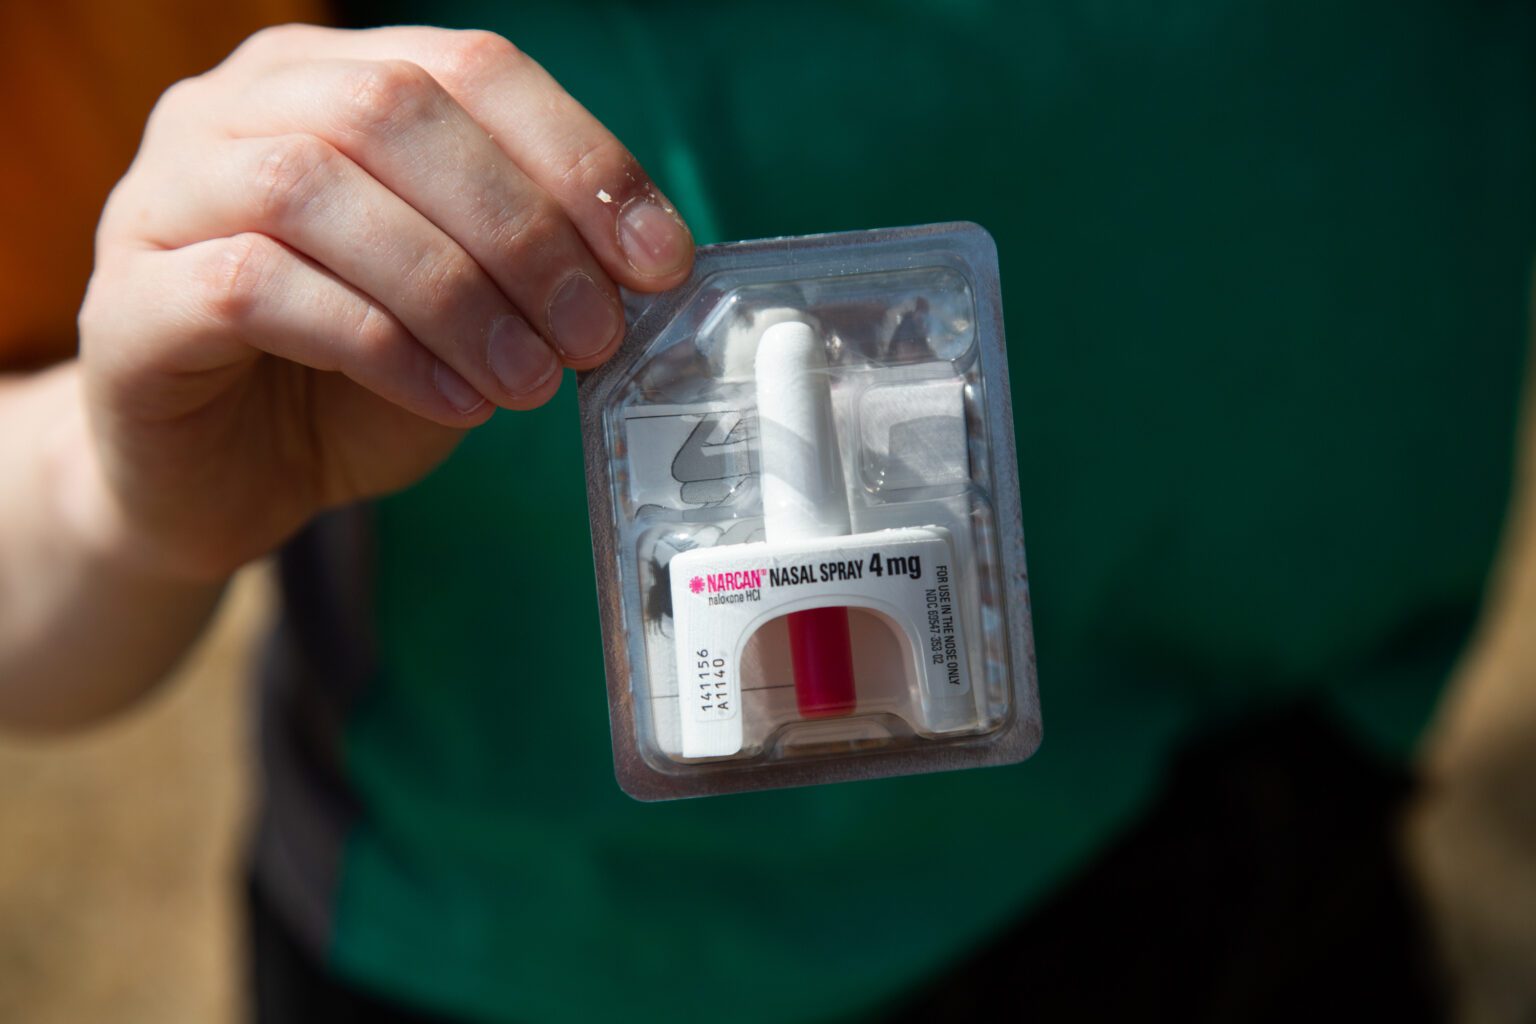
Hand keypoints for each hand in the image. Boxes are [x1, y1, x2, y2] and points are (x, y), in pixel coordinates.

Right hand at [76, 24, 692, 580]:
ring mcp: (164, 196)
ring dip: (453, 292)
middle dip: (521, 229)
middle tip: (595, 332)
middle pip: (393, 112)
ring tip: (528, 380)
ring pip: (315, 189)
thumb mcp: (469, 310)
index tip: (659, 261)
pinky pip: (254, 289)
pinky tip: (452, 402)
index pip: (470, 67)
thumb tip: (648, 269)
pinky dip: (377, 344)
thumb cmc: (353, 382)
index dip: (577, 158)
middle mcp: (234, 109)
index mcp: (330, 80)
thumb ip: (532, 268)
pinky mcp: (129, 301)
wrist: (224, 480)